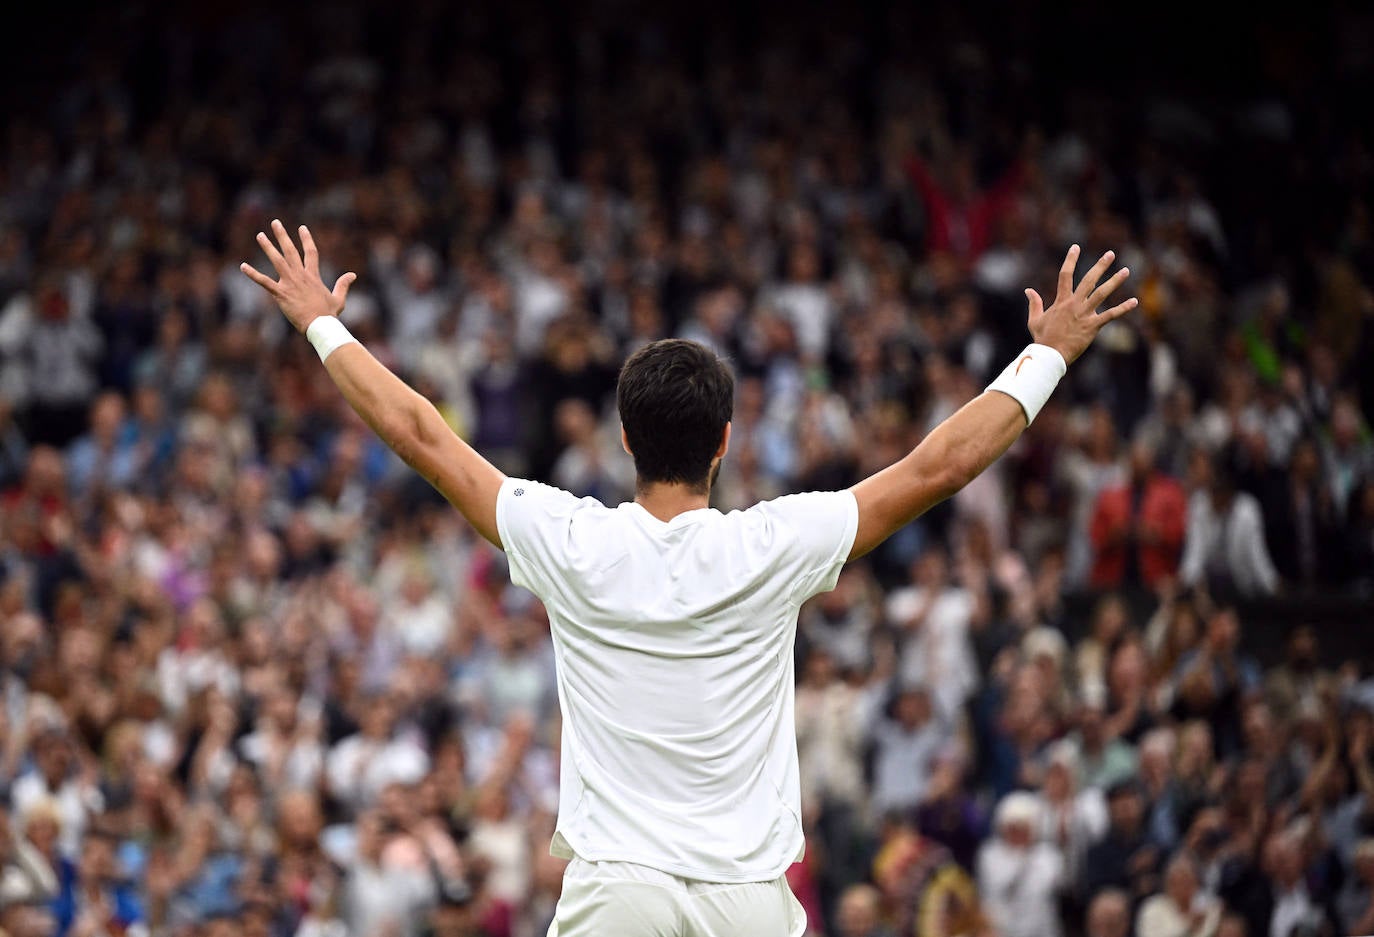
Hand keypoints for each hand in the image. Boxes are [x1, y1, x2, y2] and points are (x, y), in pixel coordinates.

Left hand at [240, 220, 356, 333]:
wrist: (320, 325)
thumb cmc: (329, 315)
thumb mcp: (339, 298)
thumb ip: (343, 284)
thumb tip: (353, 274)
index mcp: (313, 276)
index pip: (310, 252)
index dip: (306, 239)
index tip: (302, 228)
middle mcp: (300, 275)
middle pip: (291, 251)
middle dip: (282, 236)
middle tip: (275, 223)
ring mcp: (290, 283)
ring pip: (277, 260)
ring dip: (268, 247)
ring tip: (260, 235)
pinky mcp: (280, 293)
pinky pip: (264, 282)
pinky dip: (253, 274)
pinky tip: (243, 266)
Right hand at [1026, 245, 1136, 363]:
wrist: (1050, 354)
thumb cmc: (1042, 339)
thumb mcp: (1034, 319)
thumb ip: (1034, 303)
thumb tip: (1028, 290)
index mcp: (1061, 301)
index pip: (1065, 275)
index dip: (1070, 260)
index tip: (1075, 247)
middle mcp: (1074, 304)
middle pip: (1089, 280)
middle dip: (1100, 266)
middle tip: (1110, 254)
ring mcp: (1084, 314)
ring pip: (1102, 294)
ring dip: (1114, 281)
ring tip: (1126, 271)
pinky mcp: (1092, 326)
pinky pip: (1110, 315)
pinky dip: (1123, 308)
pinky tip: (1134, 302)